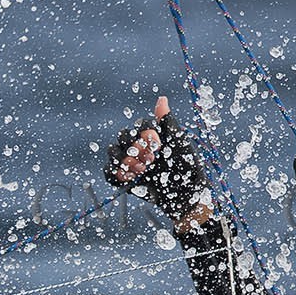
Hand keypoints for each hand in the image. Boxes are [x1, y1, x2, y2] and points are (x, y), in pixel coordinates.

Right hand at [105, 96, 212, 223]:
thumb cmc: (186, 168)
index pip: (138, 125)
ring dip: (125, 161)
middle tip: (150, 162)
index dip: (144, 135)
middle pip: (122, 136)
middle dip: (134, 149)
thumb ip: (167, 121)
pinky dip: (116, 173)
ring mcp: (129, 161)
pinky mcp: (123, 178)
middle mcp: (138, 145)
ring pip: (112, 152)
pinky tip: (131, 179)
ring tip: (141, 171)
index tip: (157, 147)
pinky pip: (108, 171)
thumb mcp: (179, 142)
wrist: (183, 196)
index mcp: (151, 135)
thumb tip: (161, 98)